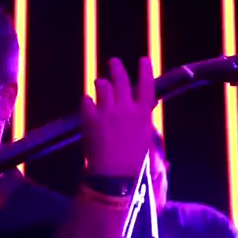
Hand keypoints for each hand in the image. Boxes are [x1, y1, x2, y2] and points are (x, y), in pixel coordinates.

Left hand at [82, 57, 154, 176]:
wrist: (114, 177)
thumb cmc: (136, 166)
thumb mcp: (149, 146)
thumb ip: (149, 131)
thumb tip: (151, 125)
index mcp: (143, 115)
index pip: (146, 85)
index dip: (145, 70)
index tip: (143, 59)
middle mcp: (125, 109)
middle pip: (121, 80)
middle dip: (117, 68)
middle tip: (113, 62)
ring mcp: (106, 112)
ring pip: (102, 86)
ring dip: (101, 83)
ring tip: (99, 81)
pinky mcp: (89, 119)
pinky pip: (86, 101)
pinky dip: (87, 100)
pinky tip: (87, 101)